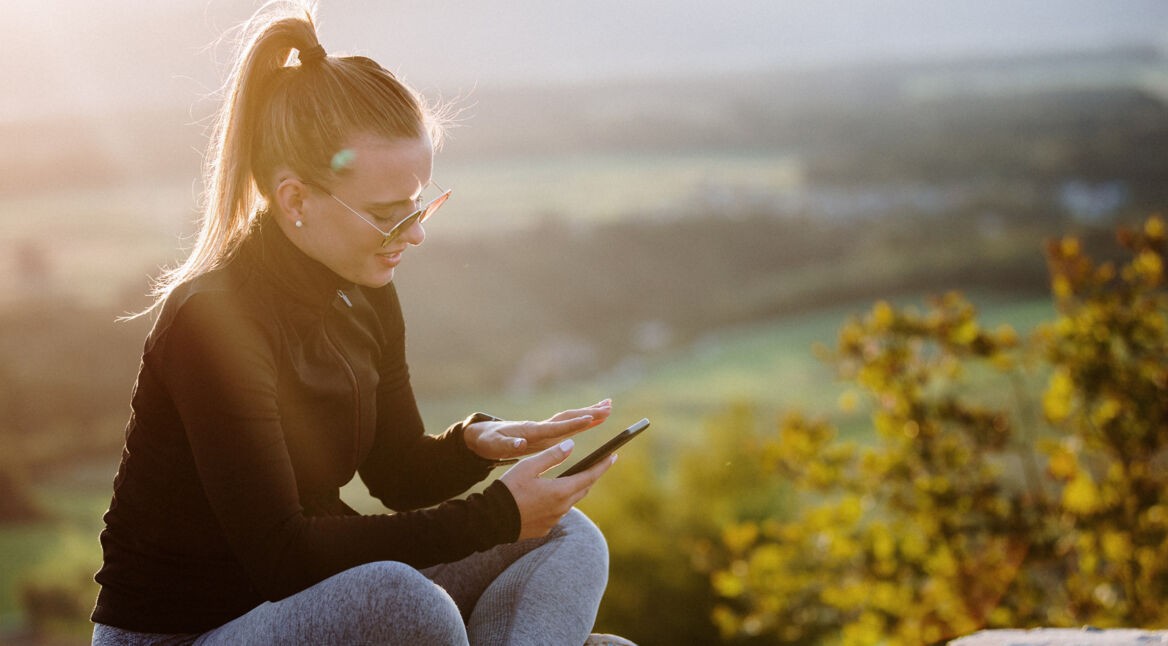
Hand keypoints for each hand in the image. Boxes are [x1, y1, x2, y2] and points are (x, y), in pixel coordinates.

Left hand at [464, 399, 611, 461]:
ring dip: (589, 413)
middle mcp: (540, 427)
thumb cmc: (488, 442)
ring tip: (609, 406)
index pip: (556, 427)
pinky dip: (582, 420)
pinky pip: (567, 425)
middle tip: (610, 406)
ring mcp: (543, 428)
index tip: (590, 418)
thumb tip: (520, 444)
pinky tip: (592, 419)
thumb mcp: (494, 446)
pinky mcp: (544, 432)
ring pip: (570, 418)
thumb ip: (507, 446)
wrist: (481, 436)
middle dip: (589, 413)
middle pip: (569, 418)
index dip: (573, 424)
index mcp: (531, 431)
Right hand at [499, 438, 616, 538]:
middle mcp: (561, 508)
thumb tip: (571, 445)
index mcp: (560, 492)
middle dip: (592, 475)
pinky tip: (551, 495)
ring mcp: (554, 520)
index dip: (603, 465)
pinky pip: (557, 512)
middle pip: (583, 489)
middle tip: (599, 464)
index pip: (589, 476)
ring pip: (570, 501)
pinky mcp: (545, 528)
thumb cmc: (509, 490)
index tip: (613, 455)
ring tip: (575, 476)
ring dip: (574, 488)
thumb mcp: (528, 467)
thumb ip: (551, 456)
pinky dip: (559, 501)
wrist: (491, 520)